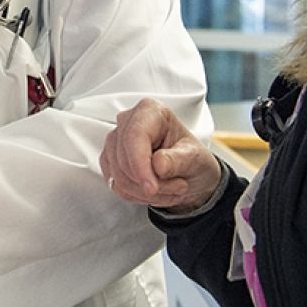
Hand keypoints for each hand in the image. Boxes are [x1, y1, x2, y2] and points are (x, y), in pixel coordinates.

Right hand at [99, 98, 221, 213]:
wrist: (190, 173)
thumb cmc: (192, 158)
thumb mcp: (196, 157)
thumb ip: (178, 159)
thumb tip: (158, 164)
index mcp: (150, 111)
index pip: (134, 137)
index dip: (140, 165)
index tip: (151, 187)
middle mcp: (128, 122)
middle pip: (125, 160)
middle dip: (152, 183)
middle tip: (179, 185)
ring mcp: (115, 141)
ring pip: (119, 177)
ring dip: (147, 192)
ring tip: (170, 187)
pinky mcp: (110, 160)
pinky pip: (117, 186)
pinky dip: (138, 195)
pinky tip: (155, 190)